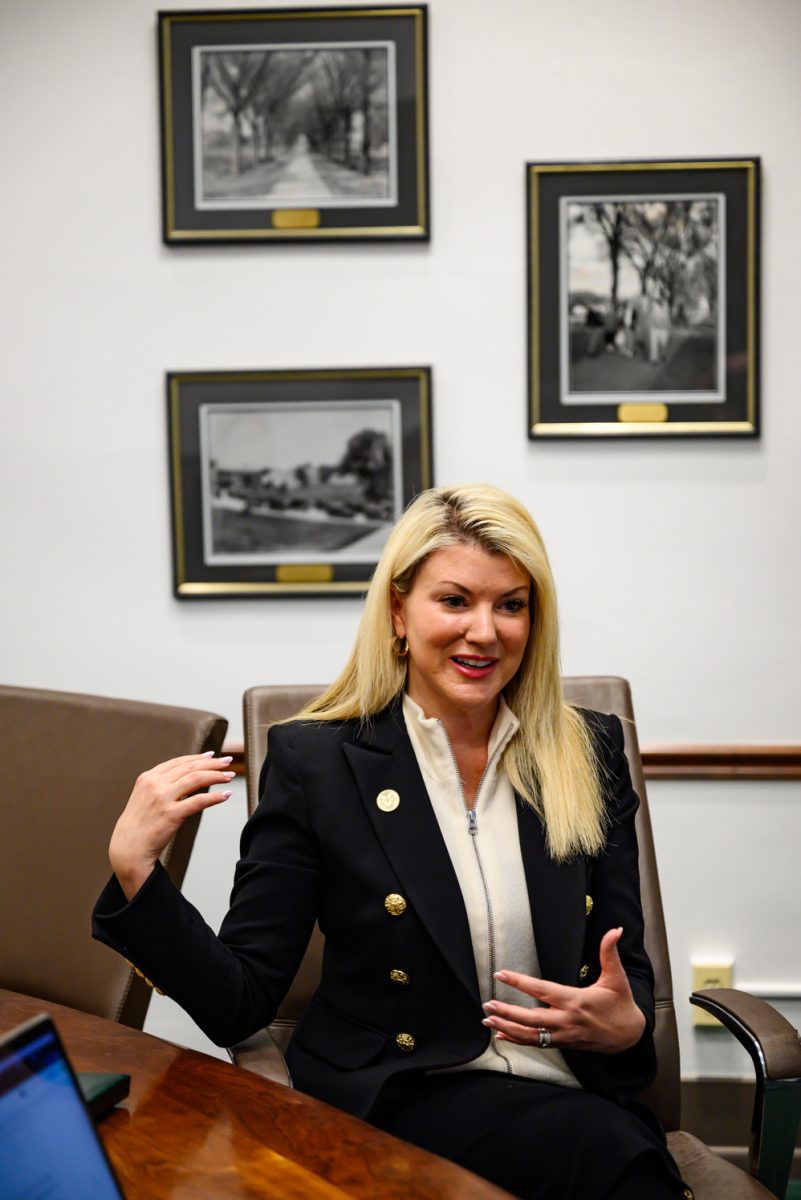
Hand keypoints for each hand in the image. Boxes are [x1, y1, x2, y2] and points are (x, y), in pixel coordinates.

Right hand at [109, 752, 234, 899]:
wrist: (128, 848)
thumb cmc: (139, 824)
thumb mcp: (145, 797)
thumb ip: (161, 785)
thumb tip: (187, 777)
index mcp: (148, 777)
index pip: (178, 762)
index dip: (198, 757)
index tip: (212, 756)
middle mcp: (155, 784)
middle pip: (190, 768)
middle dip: (212, 764)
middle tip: (227, 762)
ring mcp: (163, 798)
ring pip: (196, 779)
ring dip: (217, 776)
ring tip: (229, 776)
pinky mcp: (171, 814)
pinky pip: (199, 801)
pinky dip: (215, 797)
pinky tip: (226, 795)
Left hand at [481, 928, 645, 1054]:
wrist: (630, 1036)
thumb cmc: (621, 1004)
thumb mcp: (617, 977)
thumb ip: (610, 952)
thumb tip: (614, 930)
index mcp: (576, 1001)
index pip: (543, 990)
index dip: (520, 982)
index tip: (501, 974)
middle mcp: (567, 1020)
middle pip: (532, 1019)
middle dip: (507, 1012)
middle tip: (488, 1004)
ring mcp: (564, 1035)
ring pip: (531, 1035)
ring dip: (508, 1028)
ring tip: (487, 1019)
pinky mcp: (564, 1044)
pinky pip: (537, 1044)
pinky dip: (518, 1040)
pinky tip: (501, 1035)